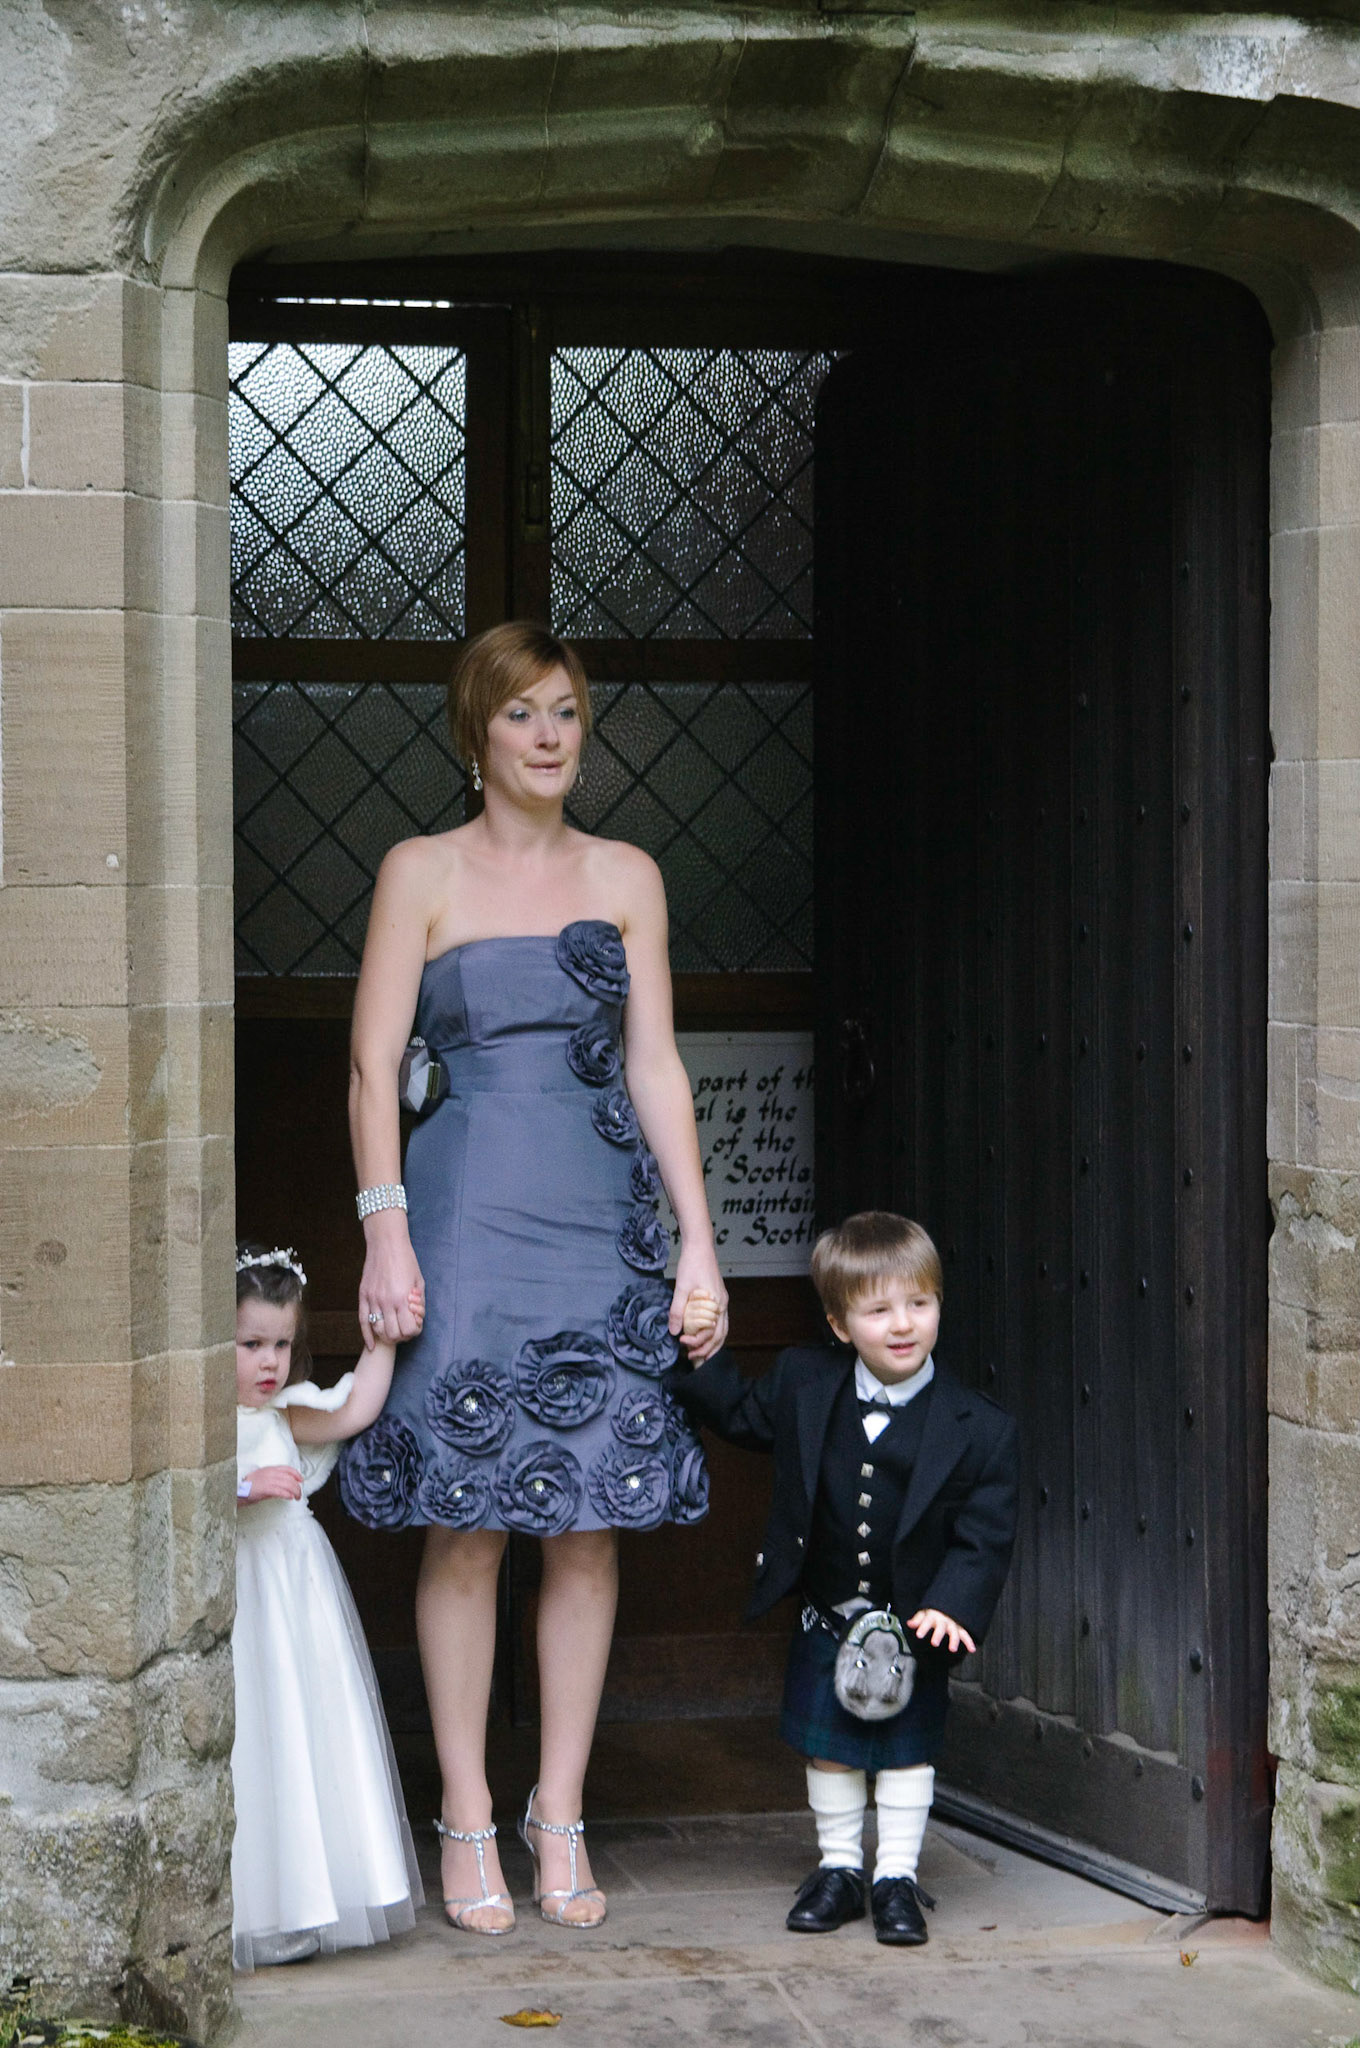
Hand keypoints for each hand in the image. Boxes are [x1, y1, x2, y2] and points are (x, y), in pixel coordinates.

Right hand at [243, 1465, 302, 1501]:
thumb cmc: (248, 1486)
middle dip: (297, 1487)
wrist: (237, 1489)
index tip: (301, 1480)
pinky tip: (290, 1498)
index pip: (288, 1469)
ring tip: (296, 1497)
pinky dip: (287, 1495)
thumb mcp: (263, 1479)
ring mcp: (269, 1480)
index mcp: (270, 1469)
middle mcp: (271, 1473)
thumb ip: (274, 1481)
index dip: (296, 1474)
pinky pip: (281, 1491)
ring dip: (295, 1492)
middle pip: (290, 1478)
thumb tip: (284, 1487)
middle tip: (299, 1494)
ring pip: (288, 1485)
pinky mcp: (266, 1489)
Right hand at [358, 1212, 425, 1349]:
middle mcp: (387, 1301)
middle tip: (404, 1327)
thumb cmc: (407, 1260)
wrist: (387, 1243)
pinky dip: (367, 1336)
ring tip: (392, 1330)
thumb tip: (415, 1318)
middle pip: (393, 1334)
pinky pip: (363, 1321)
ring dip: (386, 1335)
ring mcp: (373, 1299)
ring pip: (378, 1330)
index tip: (415, 1324)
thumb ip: (419, 1302)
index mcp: (403, 1298)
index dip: (414, 1331)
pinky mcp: (363, 1295)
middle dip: (401, 1335)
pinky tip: (371, 1345)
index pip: (408, 1330)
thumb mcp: (419, 1281)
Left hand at [669, 1245, 727, 1361]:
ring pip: (722, 1330)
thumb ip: (677, 1310)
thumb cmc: (692, 1264)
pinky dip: (712, 1333)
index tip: (683, 1343)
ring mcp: (722, 1301)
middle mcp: (723, 1305)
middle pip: (721, 1335)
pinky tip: (702, 1336)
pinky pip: (719, 1321)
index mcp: (717, 1303)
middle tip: (692, 1358)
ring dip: (711, 1343)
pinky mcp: (718, 1298)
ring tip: (698, 1353)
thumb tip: (673, 1331)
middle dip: (708, 1350)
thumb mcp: (681, 1287)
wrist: (700, 1246)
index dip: (698, 1342)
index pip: (712, 1332)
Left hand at [907, 1608, 975, 1655]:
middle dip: (938, 1635)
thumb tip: (909, 1624)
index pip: (926, 1621)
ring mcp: (953, 1624)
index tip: (919, 1634)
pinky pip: (965, 1634)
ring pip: (954, 1632)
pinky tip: (972, 1649)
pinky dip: (969, 1642)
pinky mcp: (960, 1627)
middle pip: (941, 1627)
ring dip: (954, 1640)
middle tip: (934, 1643)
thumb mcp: (924, 1612)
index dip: (922, 1627)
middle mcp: (944, 1620)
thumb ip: (917, 1619)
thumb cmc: (935, 1610)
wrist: (950, 1602)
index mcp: (933, 1615)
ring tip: (952, 1649)